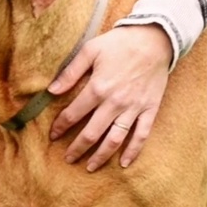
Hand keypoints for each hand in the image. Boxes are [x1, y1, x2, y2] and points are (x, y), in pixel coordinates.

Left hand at [47, 24, 172, 170]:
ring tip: (89, 167)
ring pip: (115, 139)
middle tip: (67, 159)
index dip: (60, 127)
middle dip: (77, 148)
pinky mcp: (150, 109)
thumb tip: (50, 91)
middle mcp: (115, 102)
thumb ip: (70, 73)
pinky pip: (142, 134)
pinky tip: (123, 163)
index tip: (53, 136)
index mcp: (98, 88)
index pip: (73, 114)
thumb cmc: (119, 43)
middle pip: (92, 133)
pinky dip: (133, 151)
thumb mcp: (90, 51)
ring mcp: (134, 108)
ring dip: (101, 156)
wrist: (156, 39)